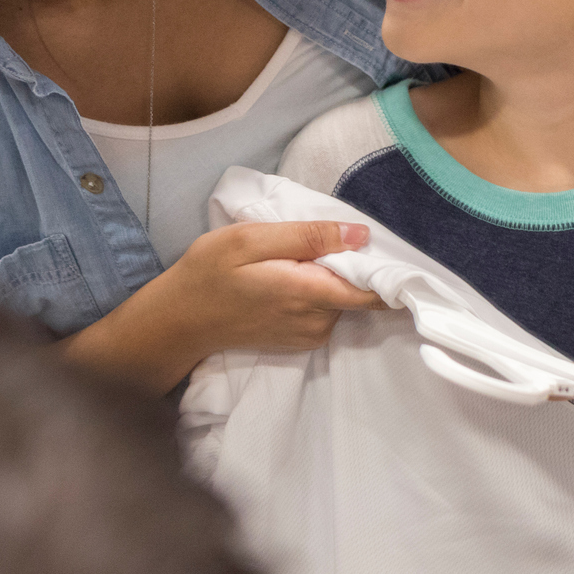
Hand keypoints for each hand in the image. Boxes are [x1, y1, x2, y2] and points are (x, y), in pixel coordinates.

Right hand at [62, 220, 385, 393]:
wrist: (178, 321)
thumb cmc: (209, 273)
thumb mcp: (251, 239)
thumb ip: (308, 236)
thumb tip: (361, 234)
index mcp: (310, 295)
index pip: (376, 292)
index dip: (392, 271)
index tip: (395, 248)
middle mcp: (318, 322)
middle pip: (359, 290)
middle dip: (351, 263)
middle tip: (321, 237)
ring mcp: (310, 335)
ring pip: (343, 298)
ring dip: (332, 276)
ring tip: (298, 255)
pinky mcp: (301, 339)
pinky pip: (327, 309)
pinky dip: (319, 290)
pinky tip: (291, 275)